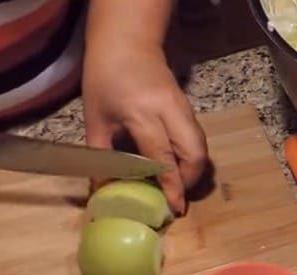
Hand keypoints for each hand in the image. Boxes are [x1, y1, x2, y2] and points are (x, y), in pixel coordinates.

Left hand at [82, 44, 206, 214]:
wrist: (128, 43)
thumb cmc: (105, 78)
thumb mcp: (95, 117)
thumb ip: (101, 154)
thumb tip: (101, 189)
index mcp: (142, 114)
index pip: (164, 157)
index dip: (172, 185)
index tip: (176, 208)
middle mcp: (169, 112)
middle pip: (195, 153)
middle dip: (191, 180)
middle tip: (177, 195)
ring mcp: (184, 108)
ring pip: (201, 146)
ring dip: (194, 169)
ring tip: (178, 184)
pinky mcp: (189, 108)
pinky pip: (197, 137)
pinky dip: (192, 155)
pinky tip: (177, 164)